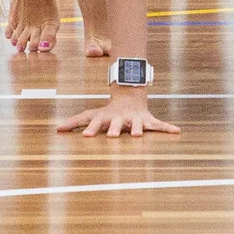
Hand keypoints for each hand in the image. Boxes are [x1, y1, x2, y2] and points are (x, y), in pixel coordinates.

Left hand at [57, 89, 179, 137]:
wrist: (129, 97)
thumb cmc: (107, 112)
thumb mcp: (90, 115)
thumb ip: (75, 122)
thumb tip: (56, 129)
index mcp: (107, 118)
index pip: (97, 124)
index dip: (91, 129)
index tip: (86, 136)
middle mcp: (121, 119)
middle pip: (117, 124)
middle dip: (115, 130)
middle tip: (112, 136)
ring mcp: (135, 120)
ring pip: (138, 125)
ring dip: (139, 129)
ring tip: (139, 135)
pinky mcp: (148, 121)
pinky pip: (159, 125)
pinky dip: (168, 128)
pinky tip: (177, 131)